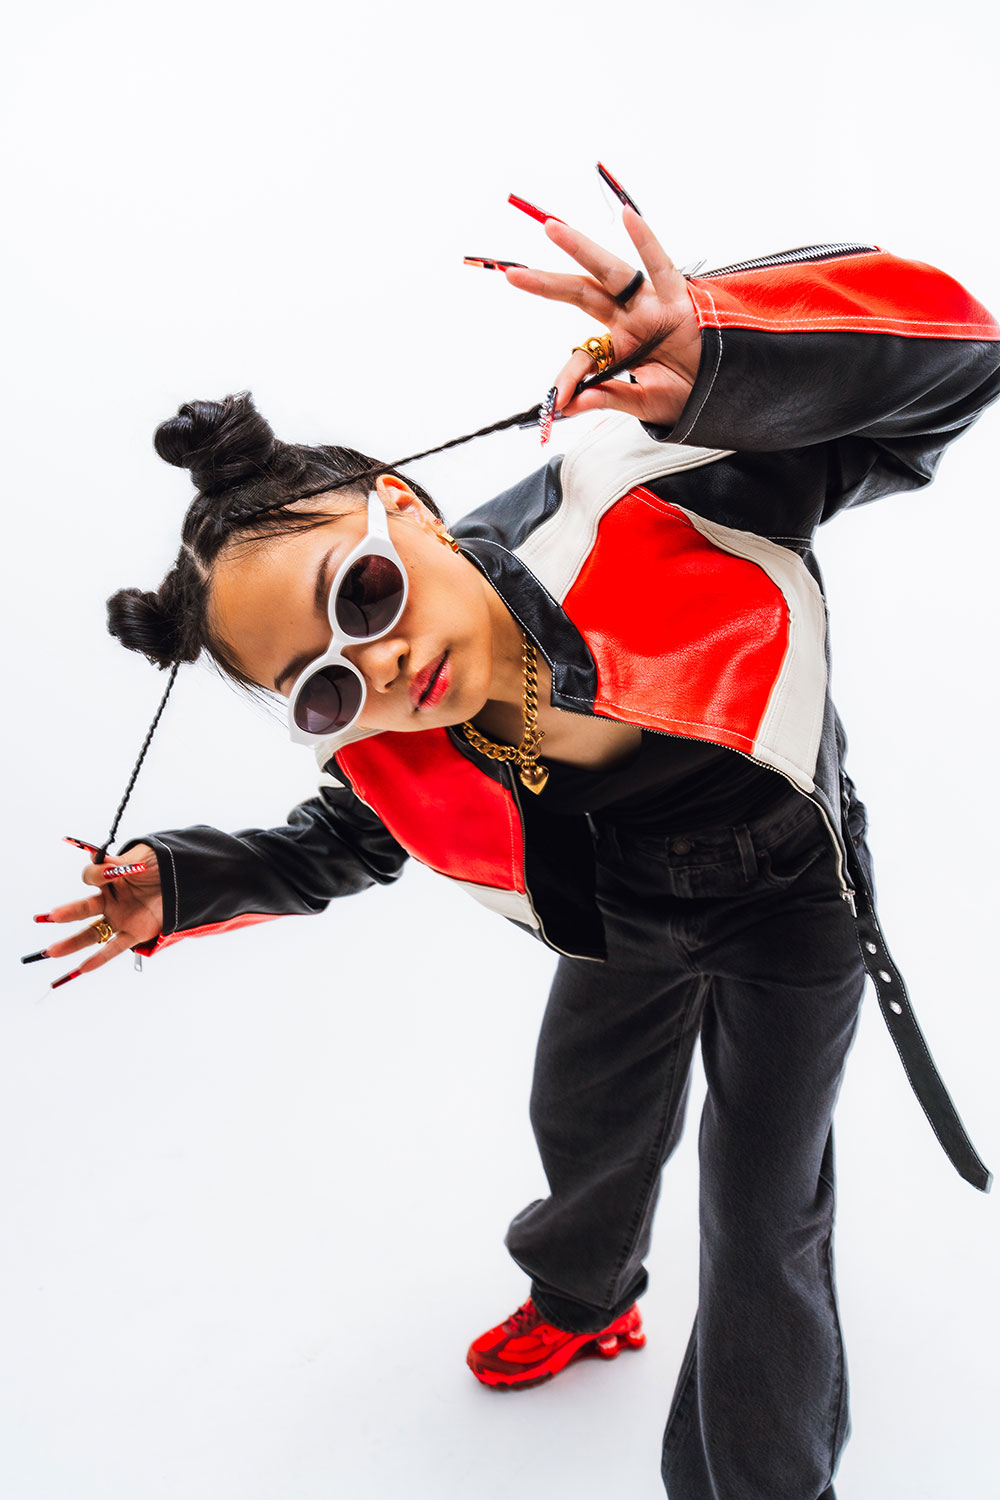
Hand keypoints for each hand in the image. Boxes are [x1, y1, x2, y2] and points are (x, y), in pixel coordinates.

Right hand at [33, 845, 162, 985]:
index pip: (92, 877)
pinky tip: (83, 968)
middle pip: (84, 908)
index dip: (98, 873)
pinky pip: (115, 948)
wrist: (183, 878)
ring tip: (53, 951)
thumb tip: (96, 857)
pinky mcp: (135, 932)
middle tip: (50, 917)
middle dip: (68, 913)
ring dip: (73, 943)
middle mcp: (110, 900)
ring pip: (92, 933)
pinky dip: (100, 958)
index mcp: (109, 878)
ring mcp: (120, 917)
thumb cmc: (158, 864)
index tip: (110, 871)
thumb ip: (119, 862)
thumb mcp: (141, 857)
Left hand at [504, 206, 701, 429]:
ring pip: (611, 274)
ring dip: (580, 250)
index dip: (568, 378)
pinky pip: (661, 267)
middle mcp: (631, 319)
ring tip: (552, 229)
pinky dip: (647, 241)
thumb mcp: (643, 404)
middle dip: (548, 284)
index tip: (555, 403)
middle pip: (582, 295)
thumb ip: (606, 399)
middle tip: (513, 274)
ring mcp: (653, 306)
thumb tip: (566, 406)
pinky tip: (627, 216)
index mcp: (619, 346)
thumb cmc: (685, 395)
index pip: (584, 355)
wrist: (725, 396)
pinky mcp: (680, 301)